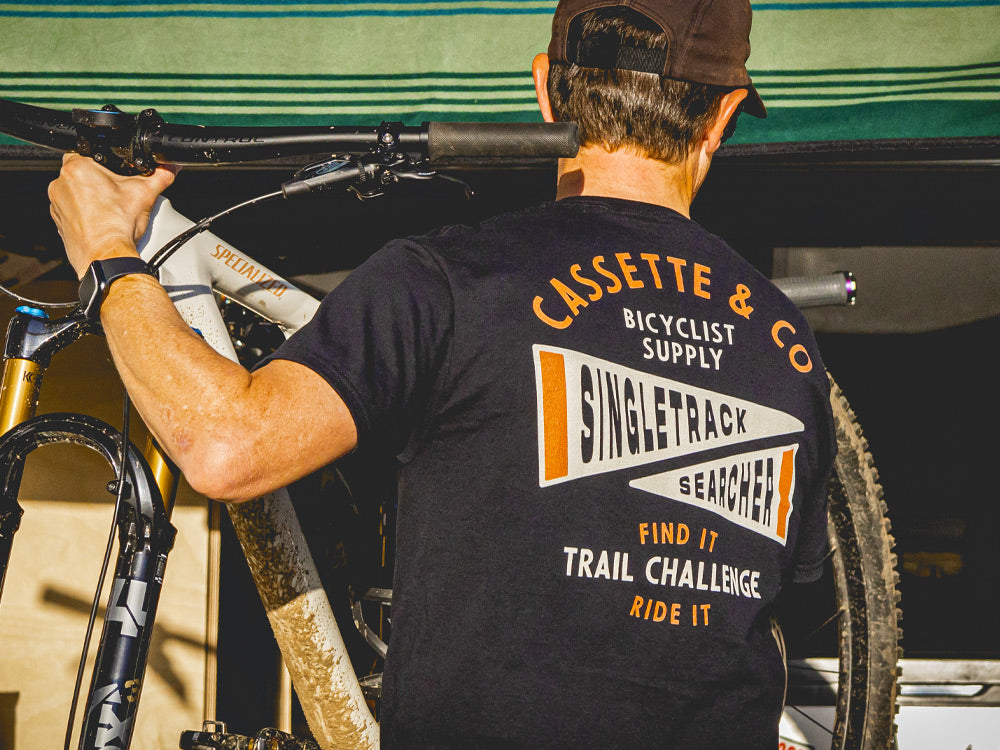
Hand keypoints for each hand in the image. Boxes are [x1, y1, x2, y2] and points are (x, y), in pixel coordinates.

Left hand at [48, 153, 177, 278]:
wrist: (106, 256)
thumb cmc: (117, 227)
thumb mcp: (145, 194)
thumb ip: (159, 177)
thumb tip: (168, 169)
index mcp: (77, 168)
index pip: (87, 153)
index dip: (104, 164)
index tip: (115, 176)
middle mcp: (60, 184)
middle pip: (82, 174)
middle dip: (98, 182)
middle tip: (116, 195)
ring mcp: (57, 204)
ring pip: (75, 193)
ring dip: (89, 199)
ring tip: (110, 211)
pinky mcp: (59, 222)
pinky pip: (71, 212)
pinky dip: (83, 216)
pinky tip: (101, 223)